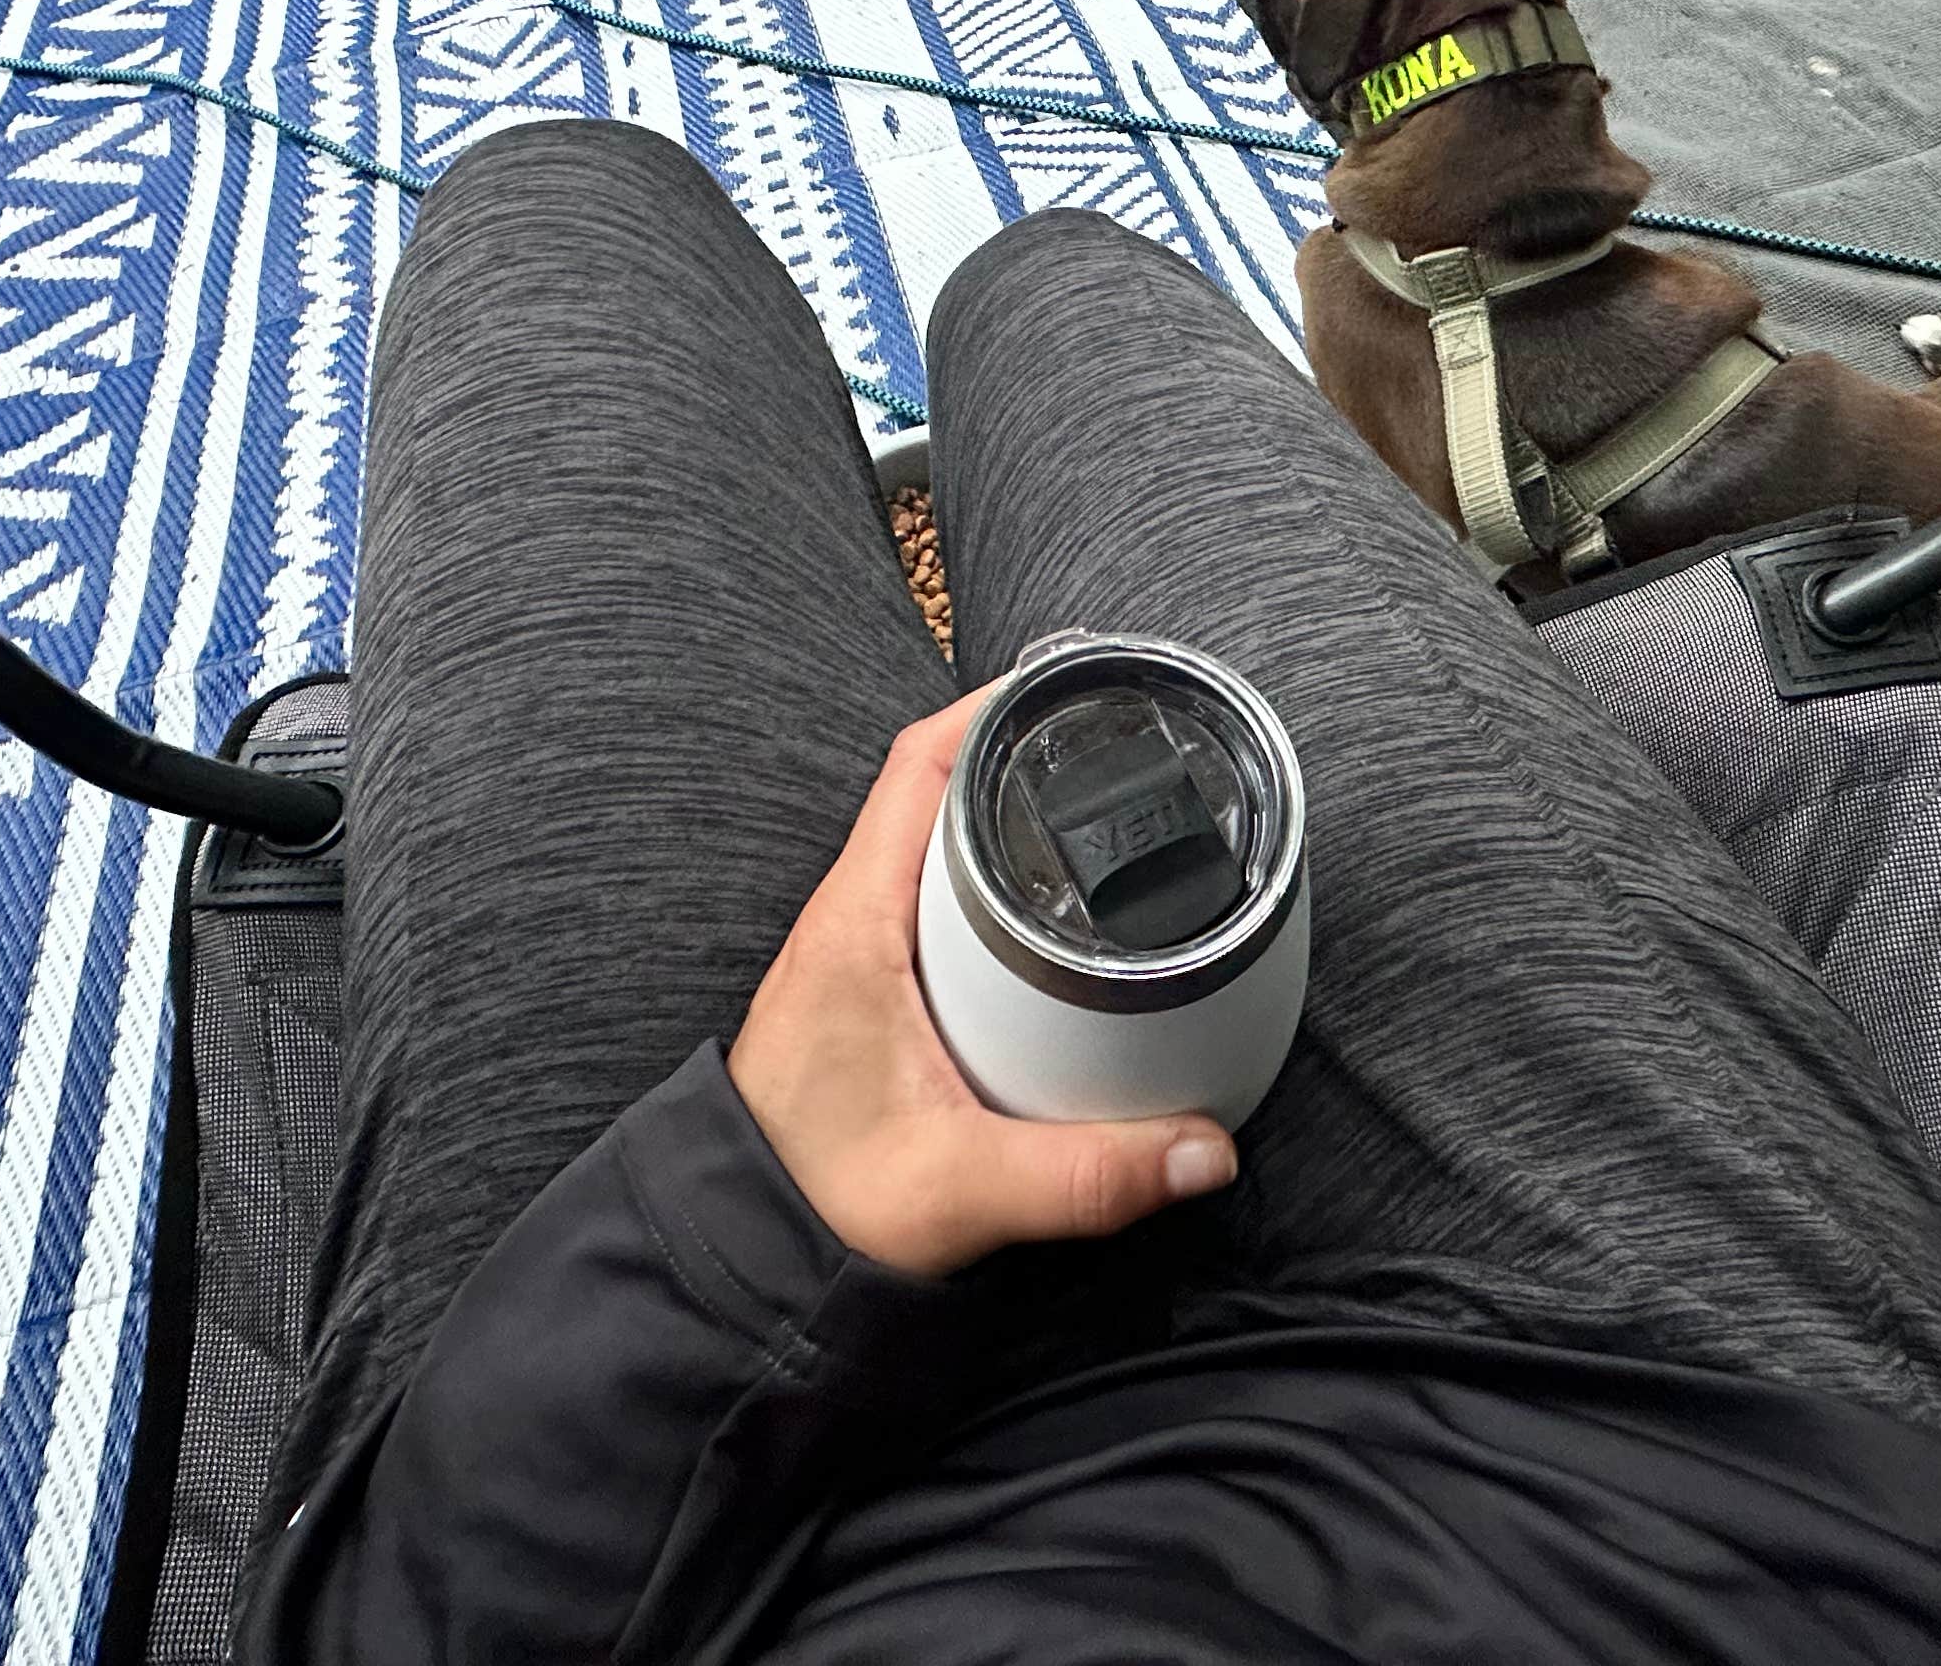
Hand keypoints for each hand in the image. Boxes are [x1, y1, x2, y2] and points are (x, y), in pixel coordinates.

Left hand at [731, 684, 1237, 1276]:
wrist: (735, 1260)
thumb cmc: (812, 1206)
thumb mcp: (960, 1191)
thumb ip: (1087, 1176)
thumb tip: (1205, 1151)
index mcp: (855, 925)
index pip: (919, 769)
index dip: (992, 709)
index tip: (1069, 681)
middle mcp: (849, 920)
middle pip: (937, 791)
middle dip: (1021, 753)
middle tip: (1109, 739)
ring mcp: (855, 955)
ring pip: (934, 849)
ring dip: (1005, 820)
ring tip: (1094, 808)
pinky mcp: (869, 995)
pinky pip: (935, 904)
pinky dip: (992, 886)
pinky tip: (1049, 920)